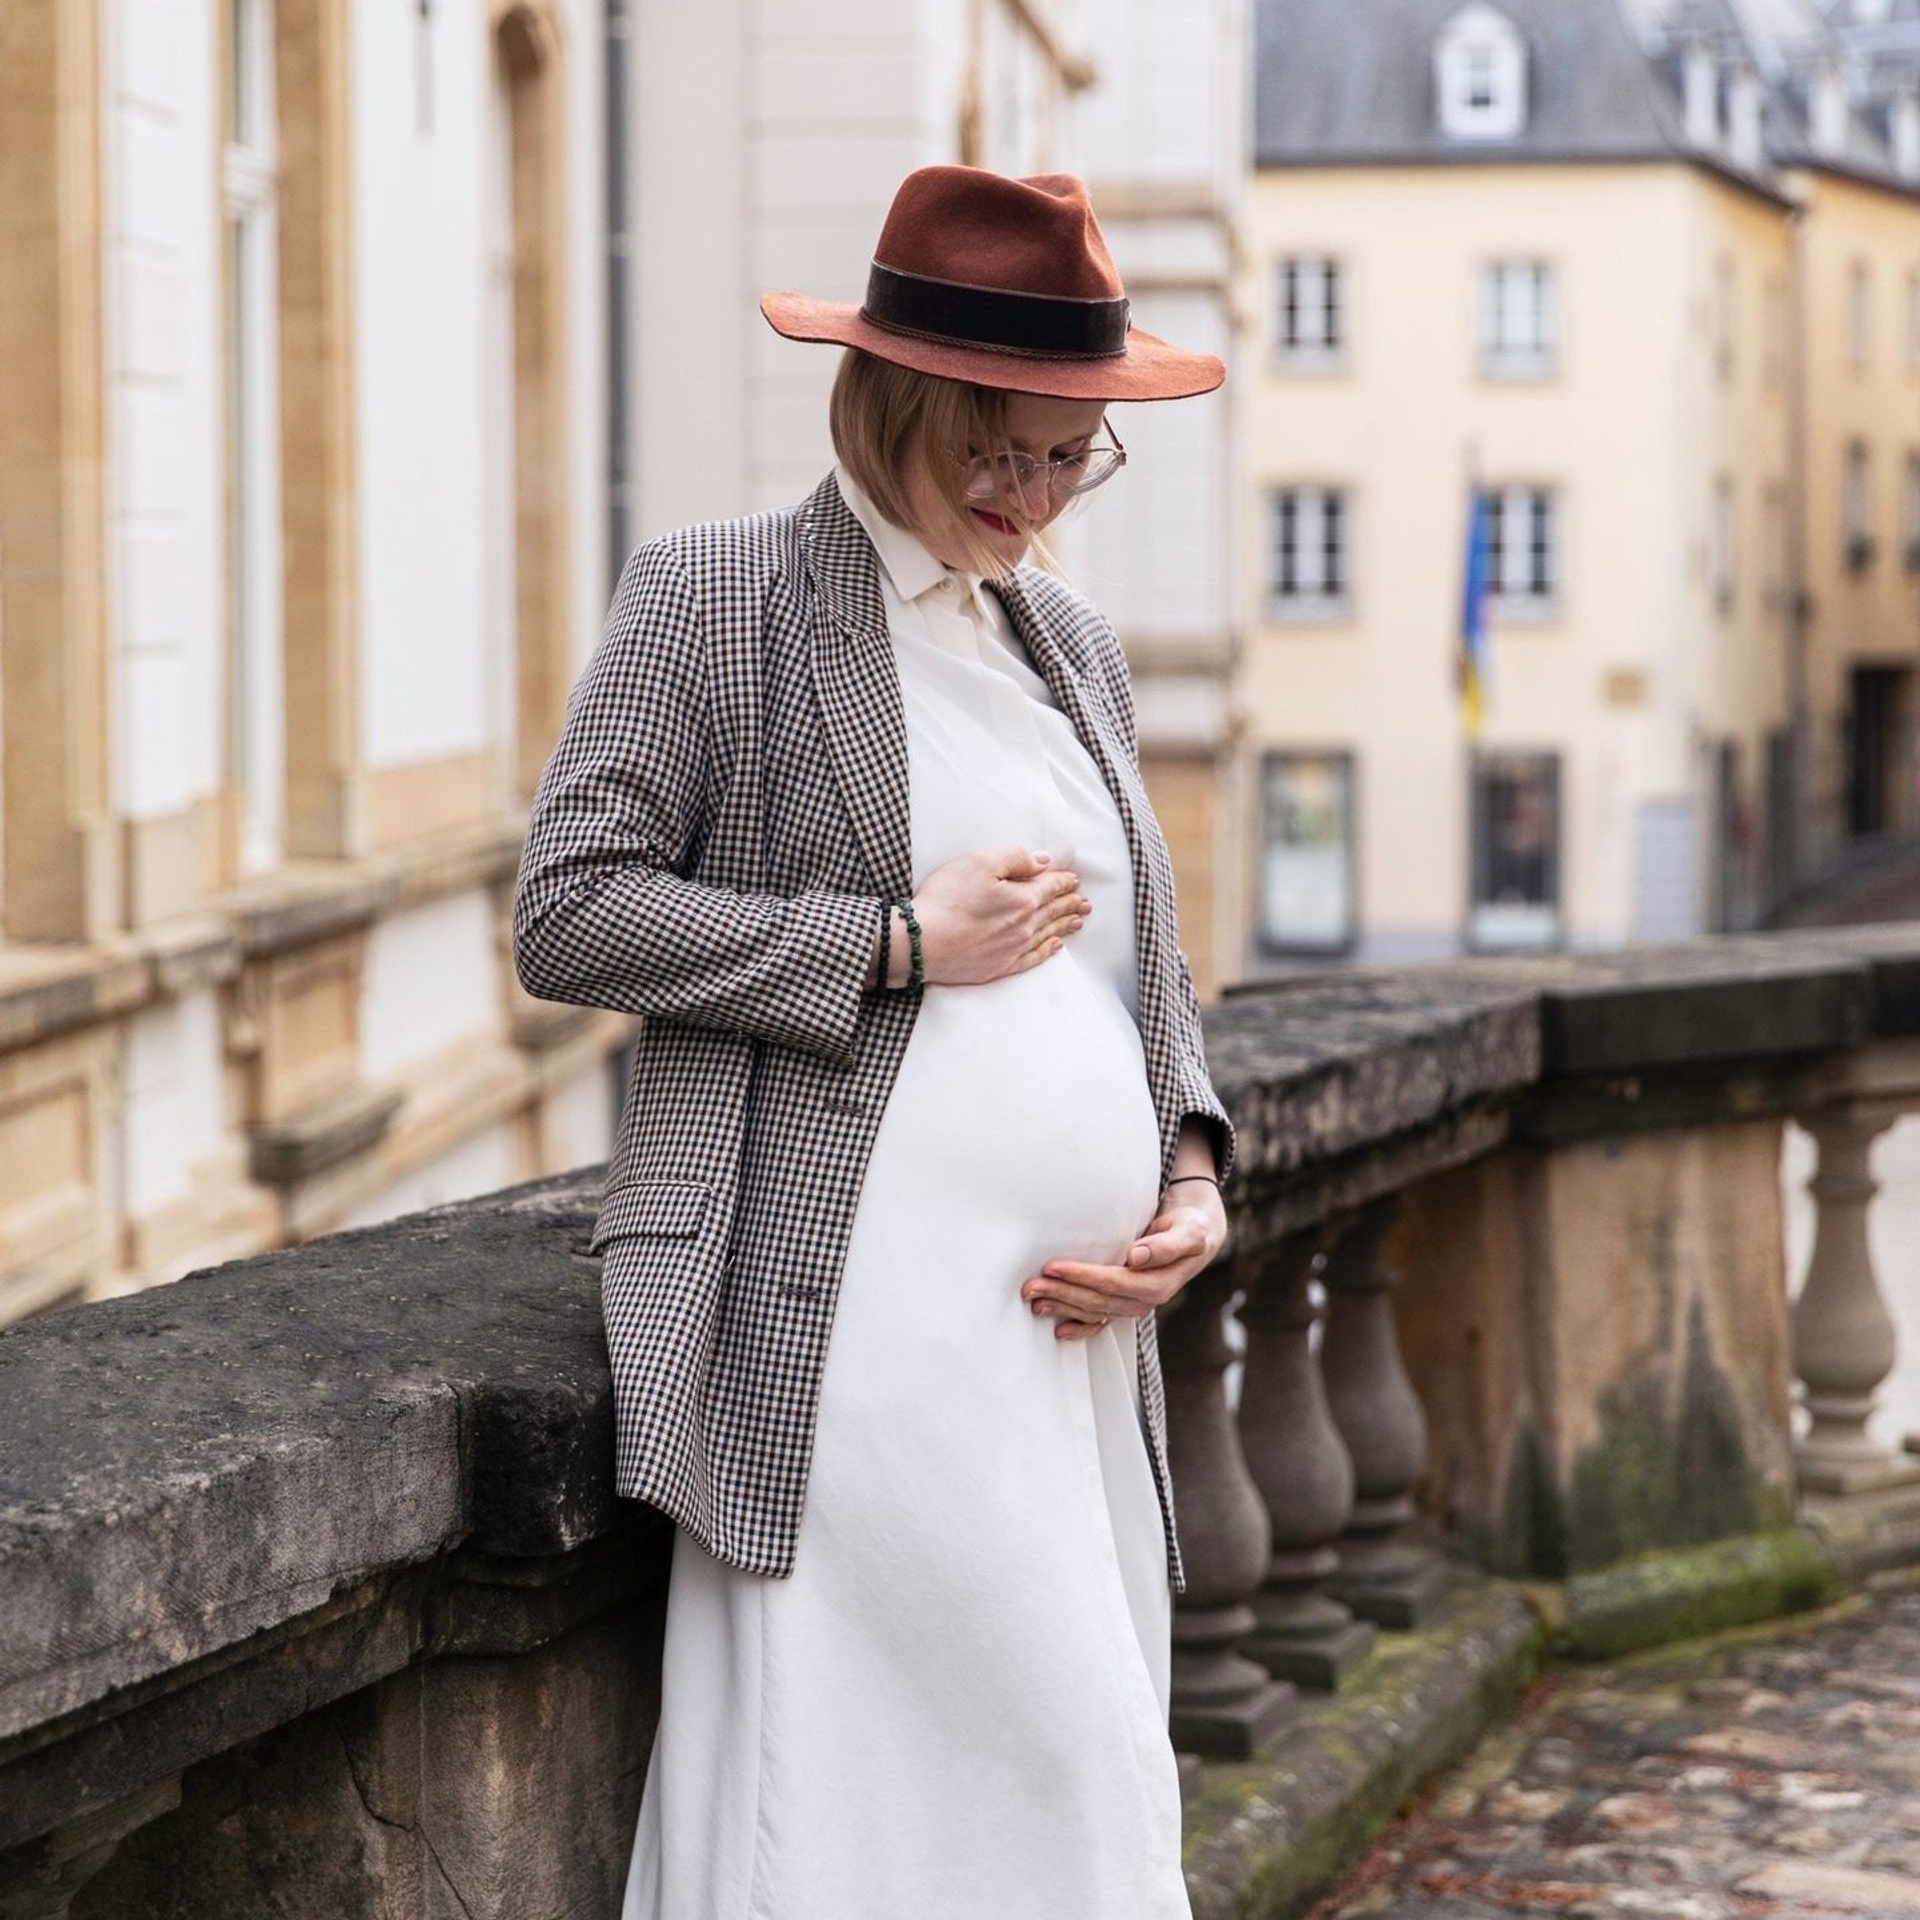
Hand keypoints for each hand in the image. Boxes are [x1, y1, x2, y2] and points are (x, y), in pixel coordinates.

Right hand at [911, 846, 1088, 985]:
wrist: (921, 943)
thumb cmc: (946, 899)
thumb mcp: (979, 863)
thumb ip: (1015, 859)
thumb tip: (1042, 862)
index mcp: (1023, 898)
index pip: (1050, 887)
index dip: (1063, 881)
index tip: (1073, 879)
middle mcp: (1024, 926)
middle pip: (1052, 911)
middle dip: (1070, 903)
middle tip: (1085, 902)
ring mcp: (1013, 949)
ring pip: (1047, 934)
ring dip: (1064, 925)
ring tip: (1078, 920)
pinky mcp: (999, 966)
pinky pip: (1032, 958)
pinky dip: (1047, 950)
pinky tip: (1055, 946)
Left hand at [1020, 1180, 1228, 1341]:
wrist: (1197, 1236)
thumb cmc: (1189, 1228)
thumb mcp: (1188, 1231)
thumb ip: (1166, 1245)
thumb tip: (1136, 1257)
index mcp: (1159, 1284)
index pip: (1113, 1283)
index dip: (1082, 1276)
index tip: (1054, 1266)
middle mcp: (1145, 1299)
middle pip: (1098, 1300)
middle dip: (1062, 1293)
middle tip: (1031, 1285)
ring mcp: (1134, 1304)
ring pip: (1093, 1310)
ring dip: (1062, 1306)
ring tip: (1034, 1299)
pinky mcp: (1125, 1303)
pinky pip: (1100, 1321)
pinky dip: (1079, 1326)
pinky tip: (1059, 1328)